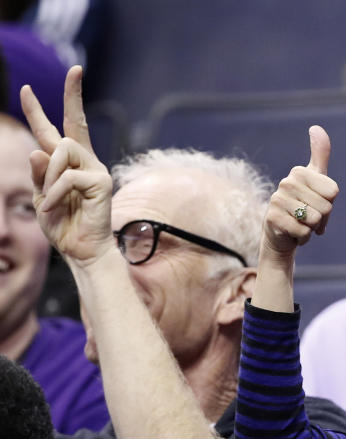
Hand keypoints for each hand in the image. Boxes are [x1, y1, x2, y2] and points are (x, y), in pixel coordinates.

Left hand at [20, 65, 113, 267]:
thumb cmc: (64, 226)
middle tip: (76, 69)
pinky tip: (55, 208)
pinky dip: (55, 194)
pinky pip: (67, 176)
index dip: (41, 110)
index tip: (33, 86)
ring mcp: (96, 170)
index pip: (56, 131)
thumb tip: (38, 149)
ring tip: (50, 201)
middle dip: (73, 94)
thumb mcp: (41, 197)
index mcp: (68, 165)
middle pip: (74, 123)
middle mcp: (85, 162)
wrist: (83, 251)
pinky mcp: (102, 182)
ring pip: (62, 151)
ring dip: (48, 177)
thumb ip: (39, 174)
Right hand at [261, 125, 337, 258]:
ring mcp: (277, 200)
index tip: (317, 202)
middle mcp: (286, 182)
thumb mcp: (316, 180)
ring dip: (312, 228)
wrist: (282, 233)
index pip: (333, 192)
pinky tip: (293, 232)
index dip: (329, 203)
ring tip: (300, 223)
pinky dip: (303, 237)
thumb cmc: (304, 205)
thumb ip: (319, 154)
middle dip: (322, 218)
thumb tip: (316, 126)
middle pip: (326, 207)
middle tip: (308, 216)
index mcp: (299, 172)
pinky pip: (304, 232)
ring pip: (315, 220)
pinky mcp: (272, 219)